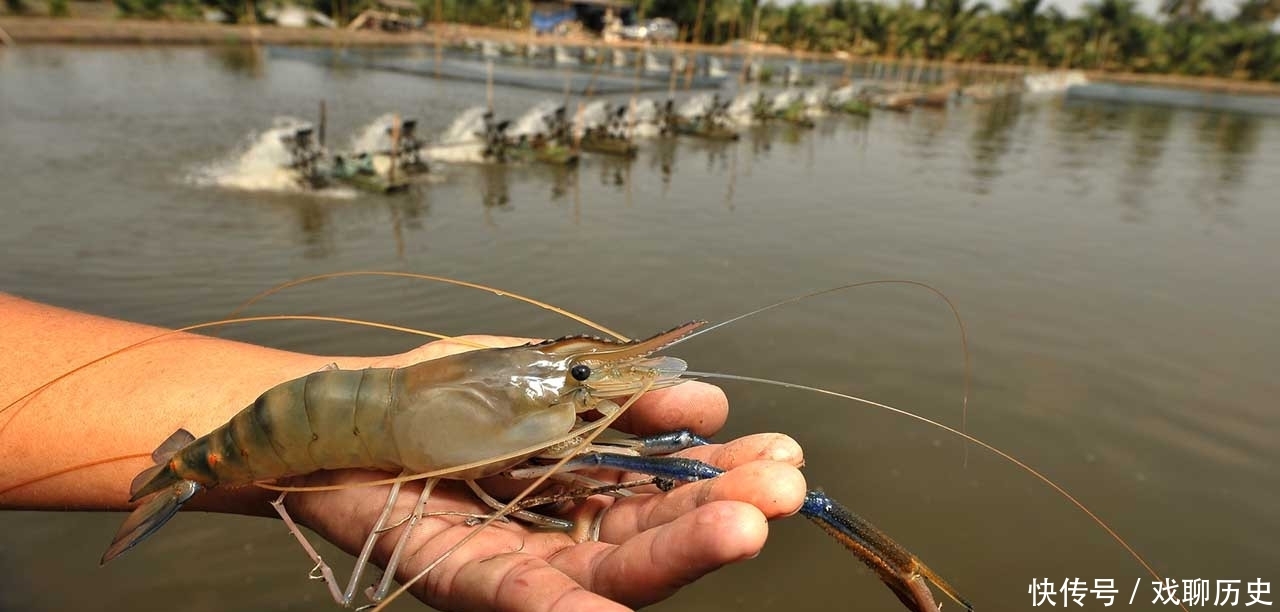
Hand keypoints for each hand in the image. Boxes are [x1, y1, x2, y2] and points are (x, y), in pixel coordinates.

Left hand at [283, 335, 808, 611]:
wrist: (340, 407)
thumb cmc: (440, 393)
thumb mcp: (546, 379)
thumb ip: (619, 394)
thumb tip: (704, 400)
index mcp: (587, 487)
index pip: (671, 489)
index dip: (726, 474)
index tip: (783, 451)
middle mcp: (562, 533)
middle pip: (654, 532)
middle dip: (720, 510)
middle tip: (785, 487)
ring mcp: (519, 563)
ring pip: (608, 567)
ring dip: (676, 552)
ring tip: (742, 527)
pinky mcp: (467, 579)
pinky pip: (527, 600)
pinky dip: (573, 611)